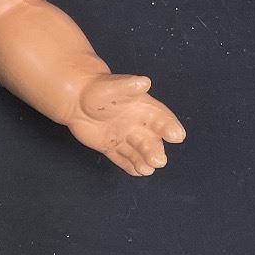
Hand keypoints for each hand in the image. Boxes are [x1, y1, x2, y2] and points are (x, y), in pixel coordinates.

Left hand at [68, 73, 184, 176]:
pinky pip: (122, 158)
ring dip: (144, 160)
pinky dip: (129, 165)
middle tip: (159, 161)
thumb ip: (128, 86)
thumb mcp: (113, 86)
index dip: (169, 127)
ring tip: (148, 169)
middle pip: (150, 139)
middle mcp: (138, 125)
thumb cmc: (98, 88)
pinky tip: (137, 172)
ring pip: (137, 151)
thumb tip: (144, 82)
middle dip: (155, 150)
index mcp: (143, 108)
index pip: (160, 118)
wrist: (76, 99)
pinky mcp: (111, 147)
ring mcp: (125, 137)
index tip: (177, 137)